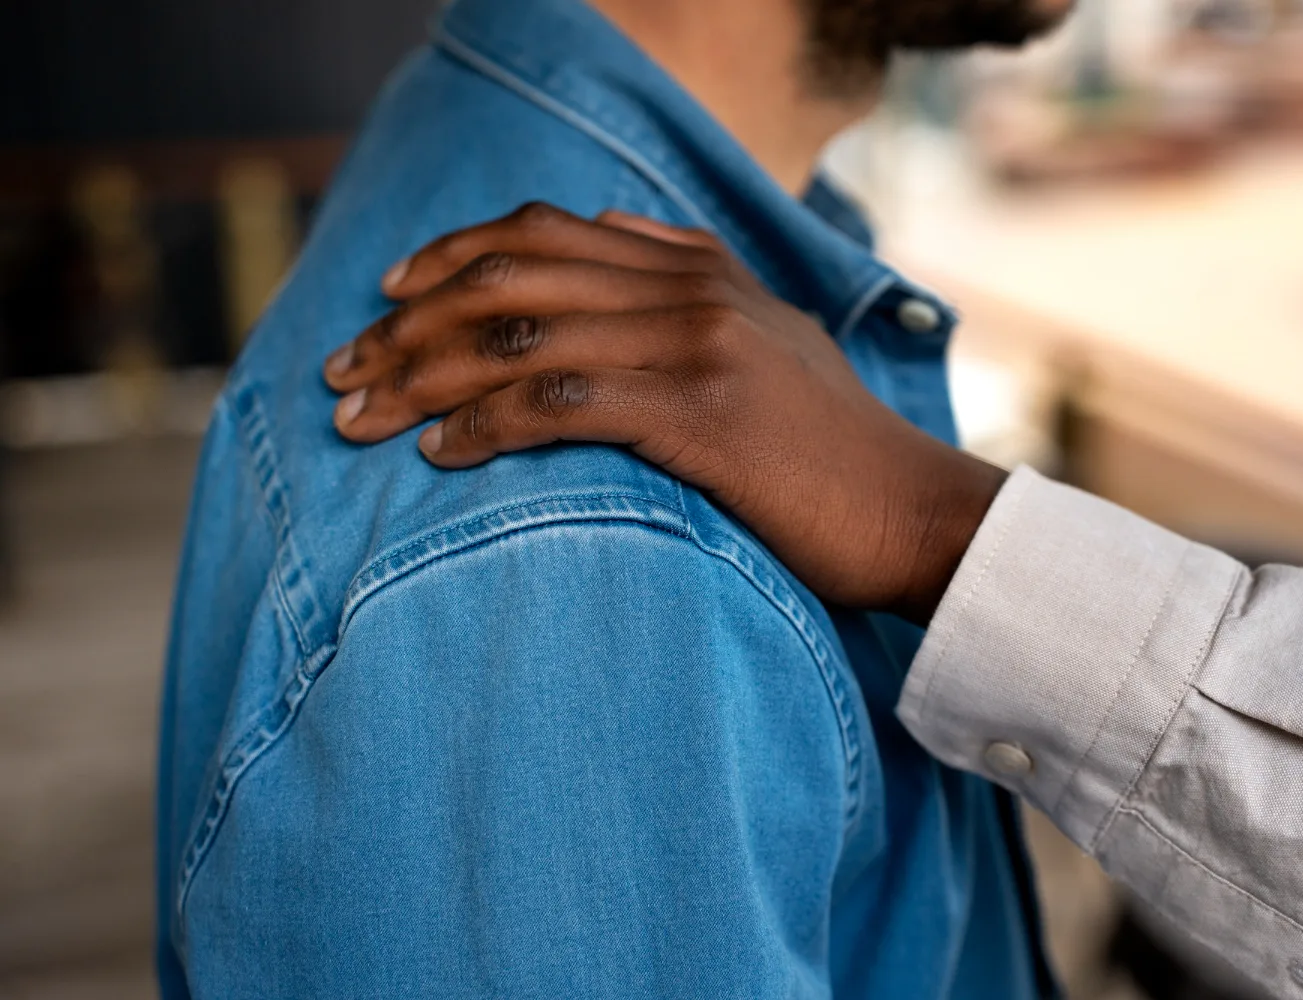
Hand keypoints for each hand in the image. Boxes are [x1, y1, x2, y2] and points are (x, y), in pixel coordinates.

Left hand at [324, 202, 1004, 622]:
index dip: (454, 255)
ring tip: (360, 418)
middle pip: (512, 279)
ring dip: (422, 377)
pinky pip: (560, 402)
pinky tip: (439, 456)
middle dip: (409, 323)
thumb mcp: (774, 349)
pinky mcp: (698, 413)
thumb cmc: (838, 454)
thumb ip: (699, 299)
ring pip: (520, 337)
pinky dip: (484, 426)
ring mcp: (697, 346)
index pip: (548, 234)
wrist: (917, 511)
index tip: (390, 295)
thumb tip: (621, 266)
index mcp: (701, 269)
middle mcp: (691, 291)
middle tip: (344, 369)